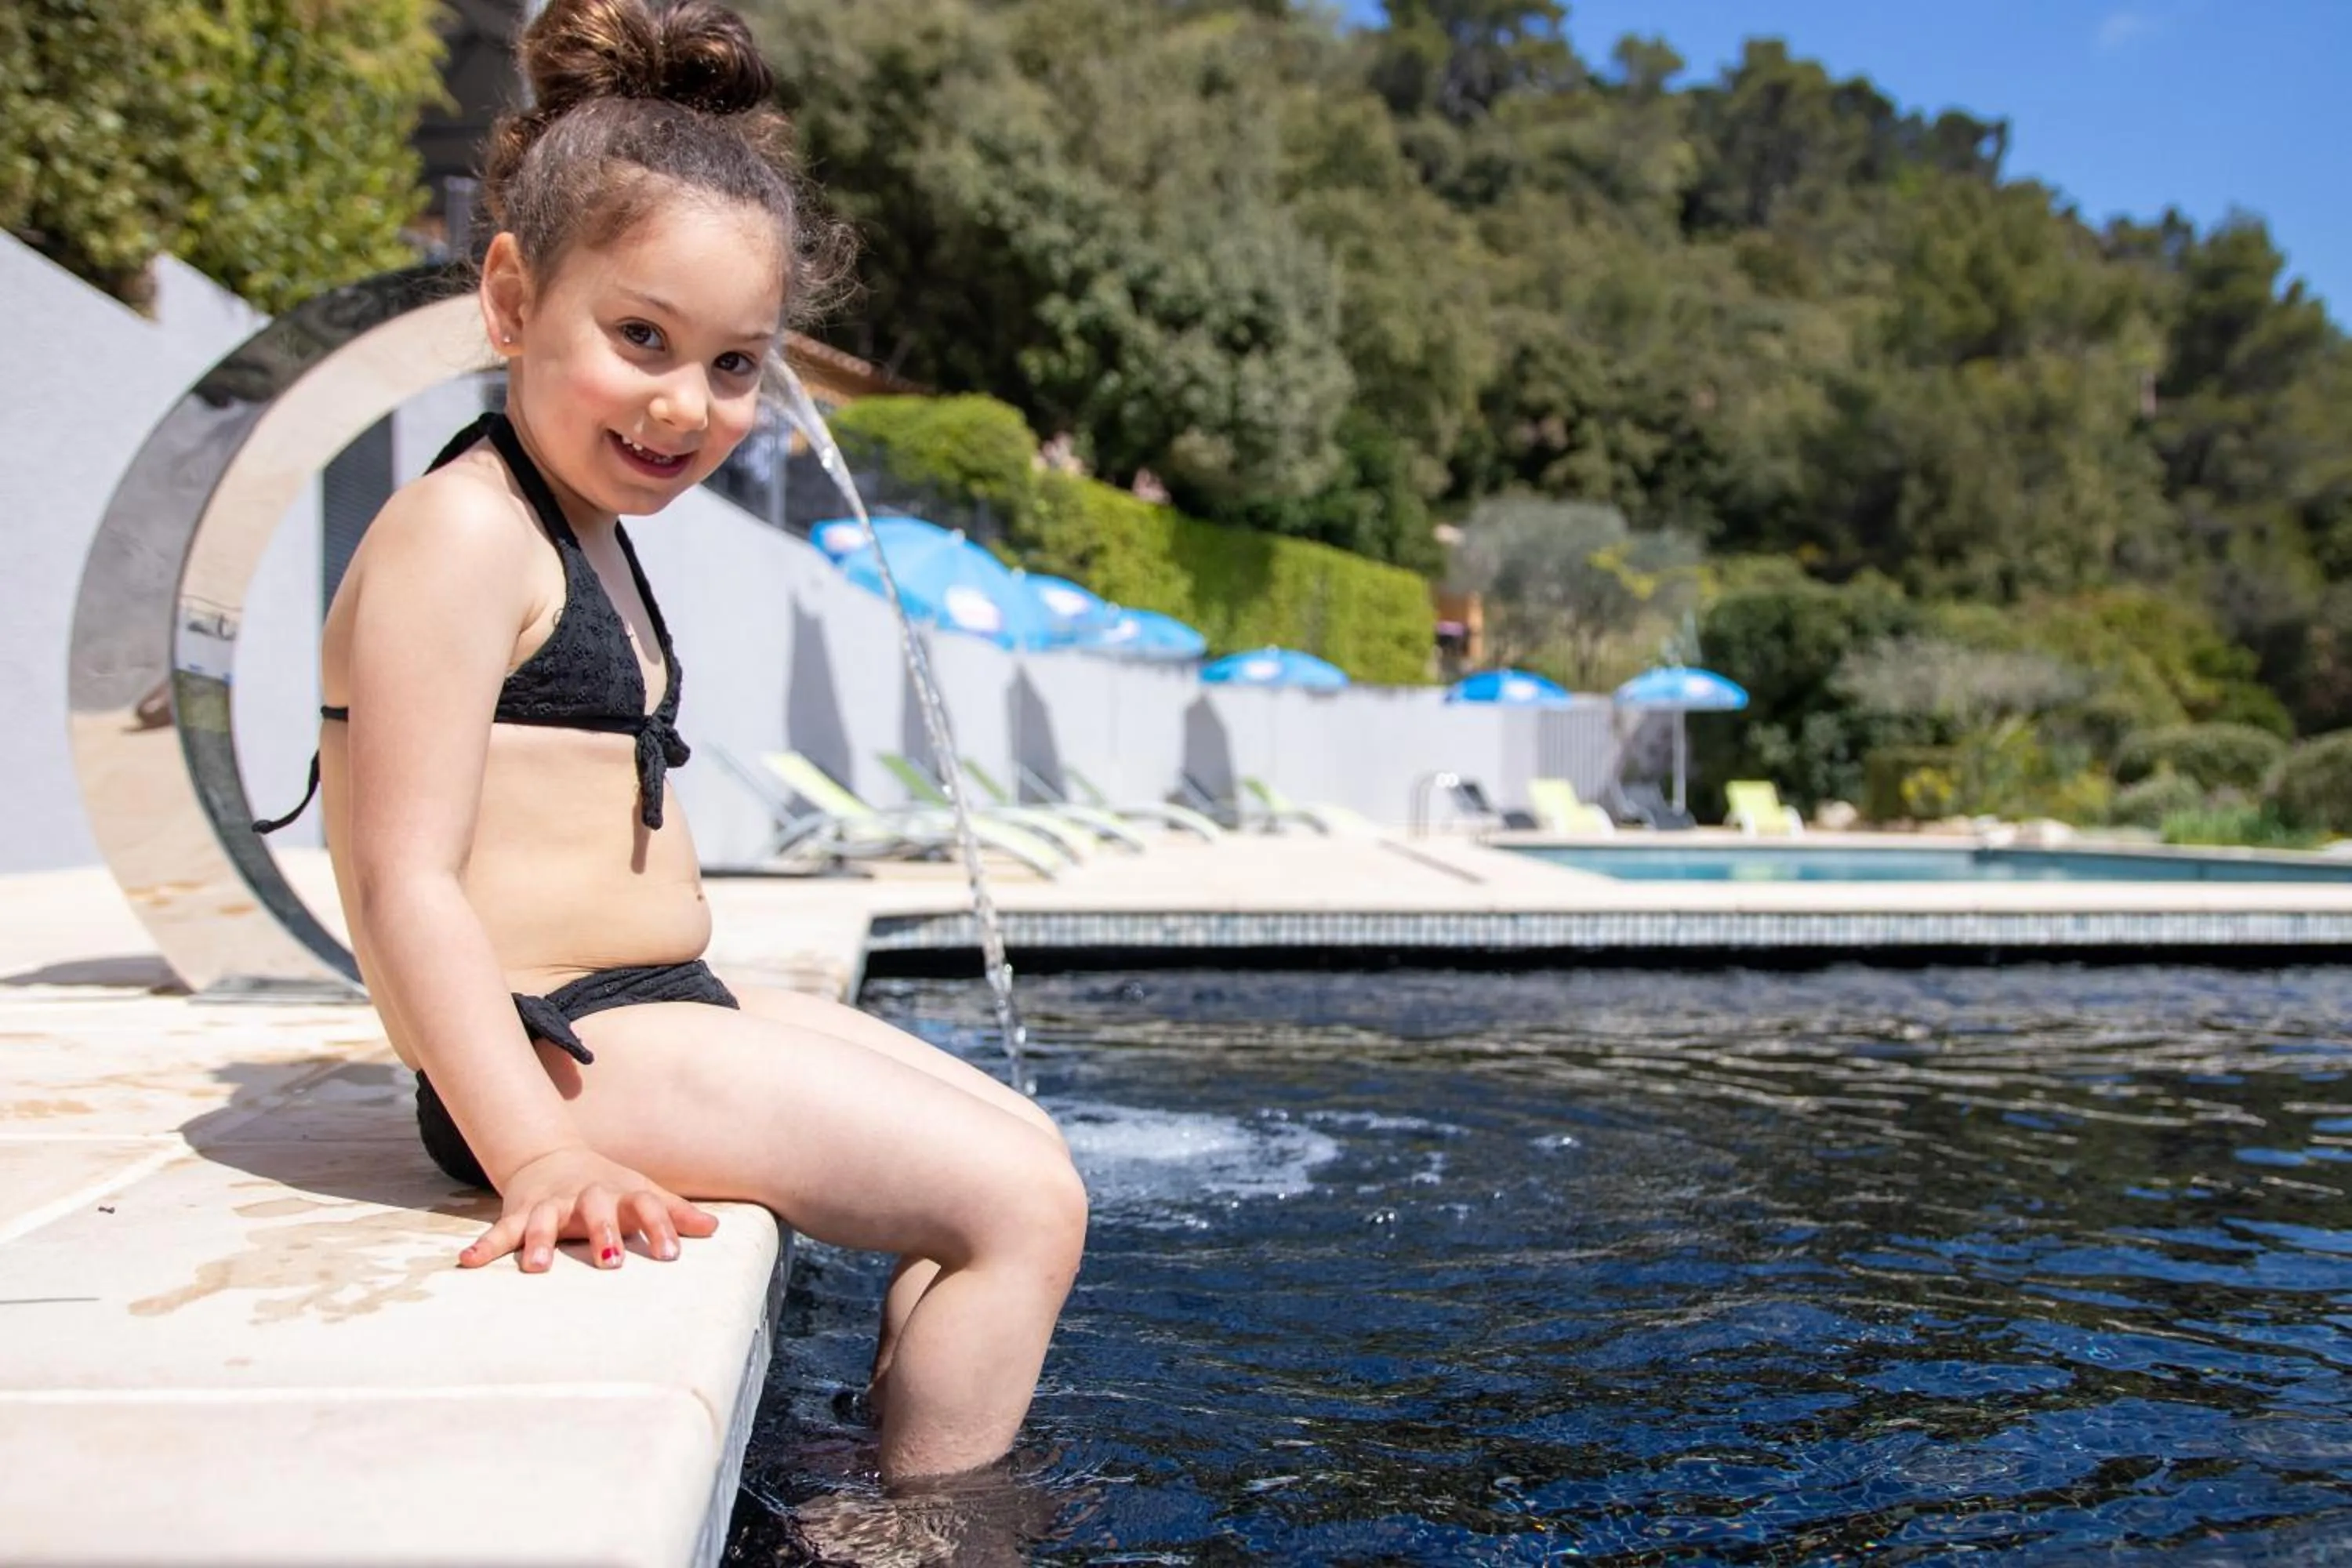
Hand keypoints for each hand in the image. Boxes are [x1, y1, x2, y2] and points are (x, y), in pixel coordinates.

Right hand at [458, 1144, 719, 1271]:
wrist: (553, 1160)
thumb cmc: (609, 1188)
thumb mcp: (642, 1194)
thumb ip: (674, 1214)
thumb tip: (714, 1230)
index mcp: (620, 1193)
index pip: (646, 1204)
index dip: (660, 1226)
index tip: (672, 1254)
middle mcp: (585, 1196)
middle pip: (595, 1209)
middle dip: (602, 1232)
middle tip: (611, 1261)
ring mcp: (550, 1204)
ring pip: (543, 1220)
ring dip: (538, 1242)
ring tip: (536, 1268)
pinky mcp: (520, 1213)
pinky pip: (501, 1230)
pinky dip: (485, 1245)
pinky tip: (467, 1262)